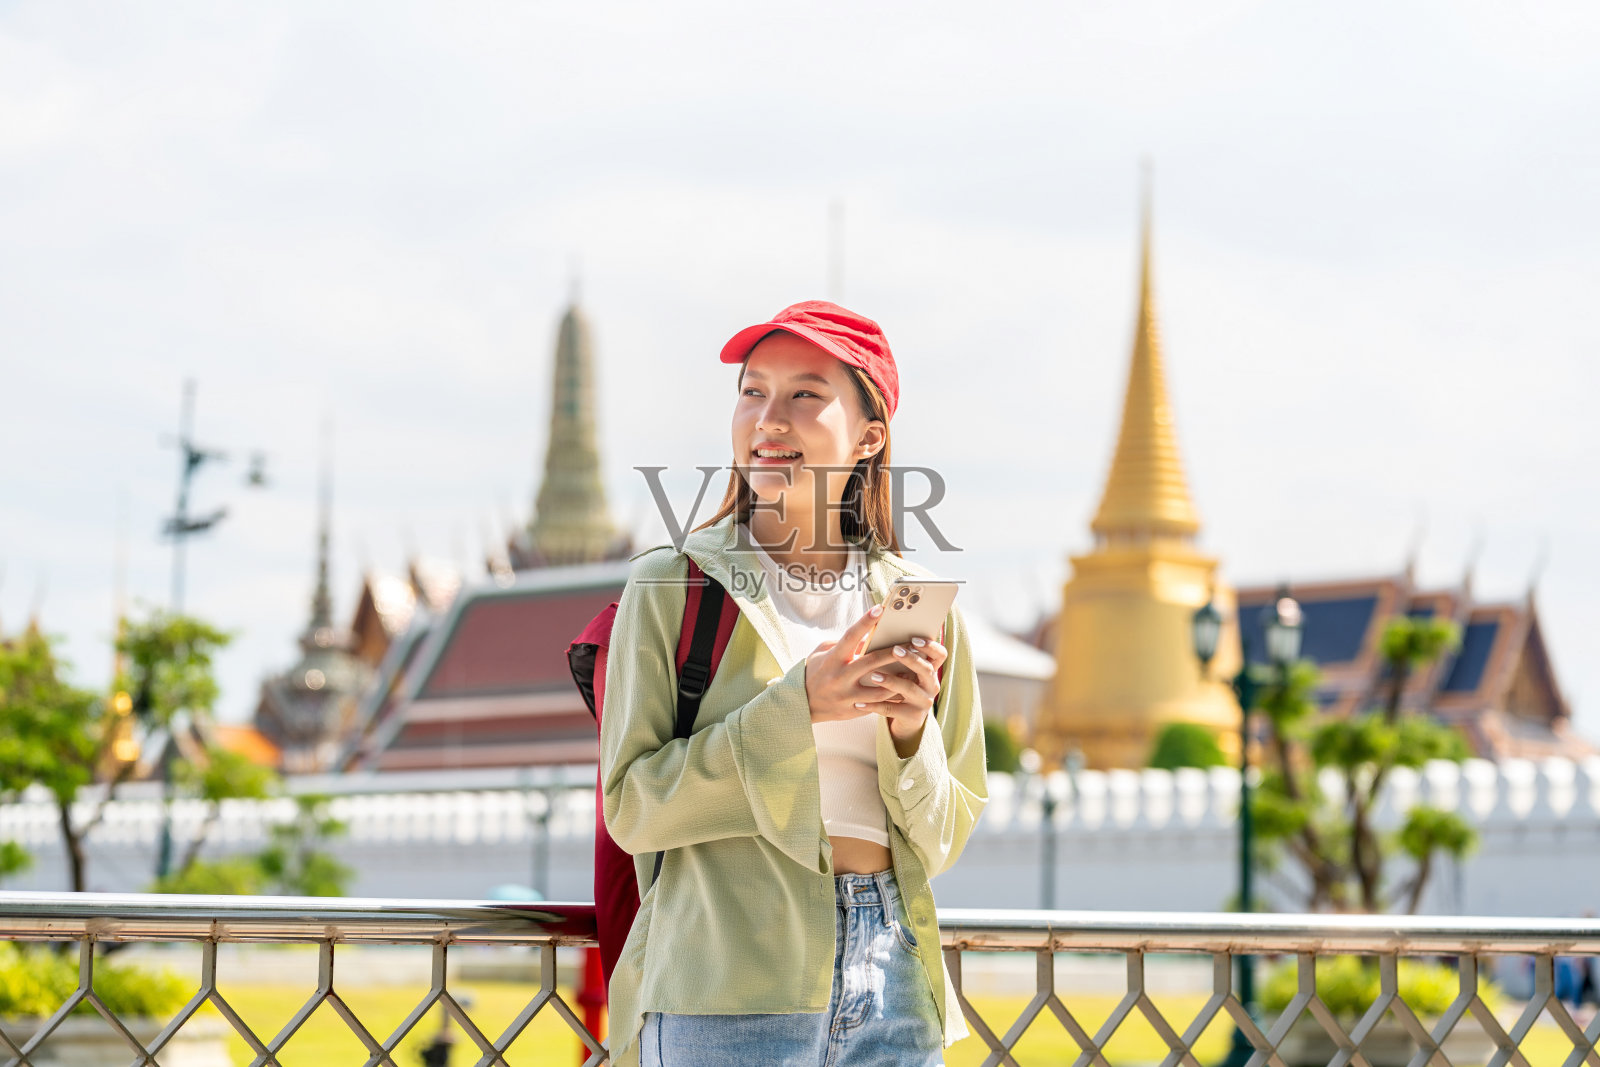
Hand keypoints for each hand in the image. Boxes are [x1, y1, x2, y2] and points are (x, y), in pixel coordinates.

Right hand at [803, 604, 910, 723]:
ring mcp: (846, 696)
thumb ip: (842, 642)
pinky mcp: (852, 711)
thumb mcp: (821, 653)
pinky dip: (892, 696)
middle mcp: (839, 677)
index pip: (850, 637)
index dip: (865, 622)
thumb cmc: (814, 673)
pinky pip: (877, 704)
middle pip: (872, 662)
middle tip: (912, 643)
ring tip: (915, 668)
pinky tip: (905, 688)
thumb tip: (866, 634)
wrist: (802, 705)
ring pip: (880, 688)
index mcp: (832, 659)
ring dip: (899, 678)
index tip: (880, 609)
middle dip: (894, 651)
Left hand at [865, 637, 946, 754]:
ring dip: (891, 681)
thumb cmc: (900, 685)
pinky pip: (892, 709)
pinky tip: (859, 702)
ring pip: (909, 689)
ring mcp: (924, 702)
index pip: (940, 655)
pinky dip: (874, 705)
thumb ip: (898, 657)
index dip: (930, 646)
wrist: (905, 718)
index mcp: (931, 670)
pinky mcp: (912, 717)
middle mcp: (932, 685)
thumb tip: (877, 633)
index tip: (914, 639)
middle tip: (895, 651)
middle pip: (926, 670)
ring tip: (874, 676)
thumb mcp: (904, 672)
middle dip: (911, 659)